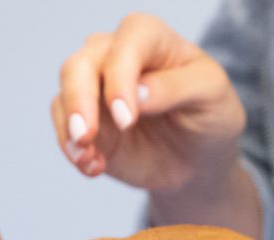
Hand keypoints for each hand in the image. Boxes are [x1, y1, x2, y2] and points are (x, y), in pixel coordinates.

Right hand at [52, 14, 245, 193]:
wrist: (197, 159)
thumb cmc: (209, 115)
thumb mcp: (210, 96)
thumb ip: (175, 89)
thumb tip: (136, 93)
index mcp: (152, 38)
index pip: (129, 41)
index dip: (121, 76)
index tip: (125, 118)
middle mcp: (116, 54)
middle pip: (81, 63)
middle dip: (80, 101)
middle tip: (86, 138)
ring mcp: (96, 87)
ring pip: (65, 93)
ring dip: (70, 130)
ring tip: (90, 162)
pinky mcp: (84, 119)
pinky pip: (63, 127)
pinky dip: (72, 149)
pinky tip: (93, 168)